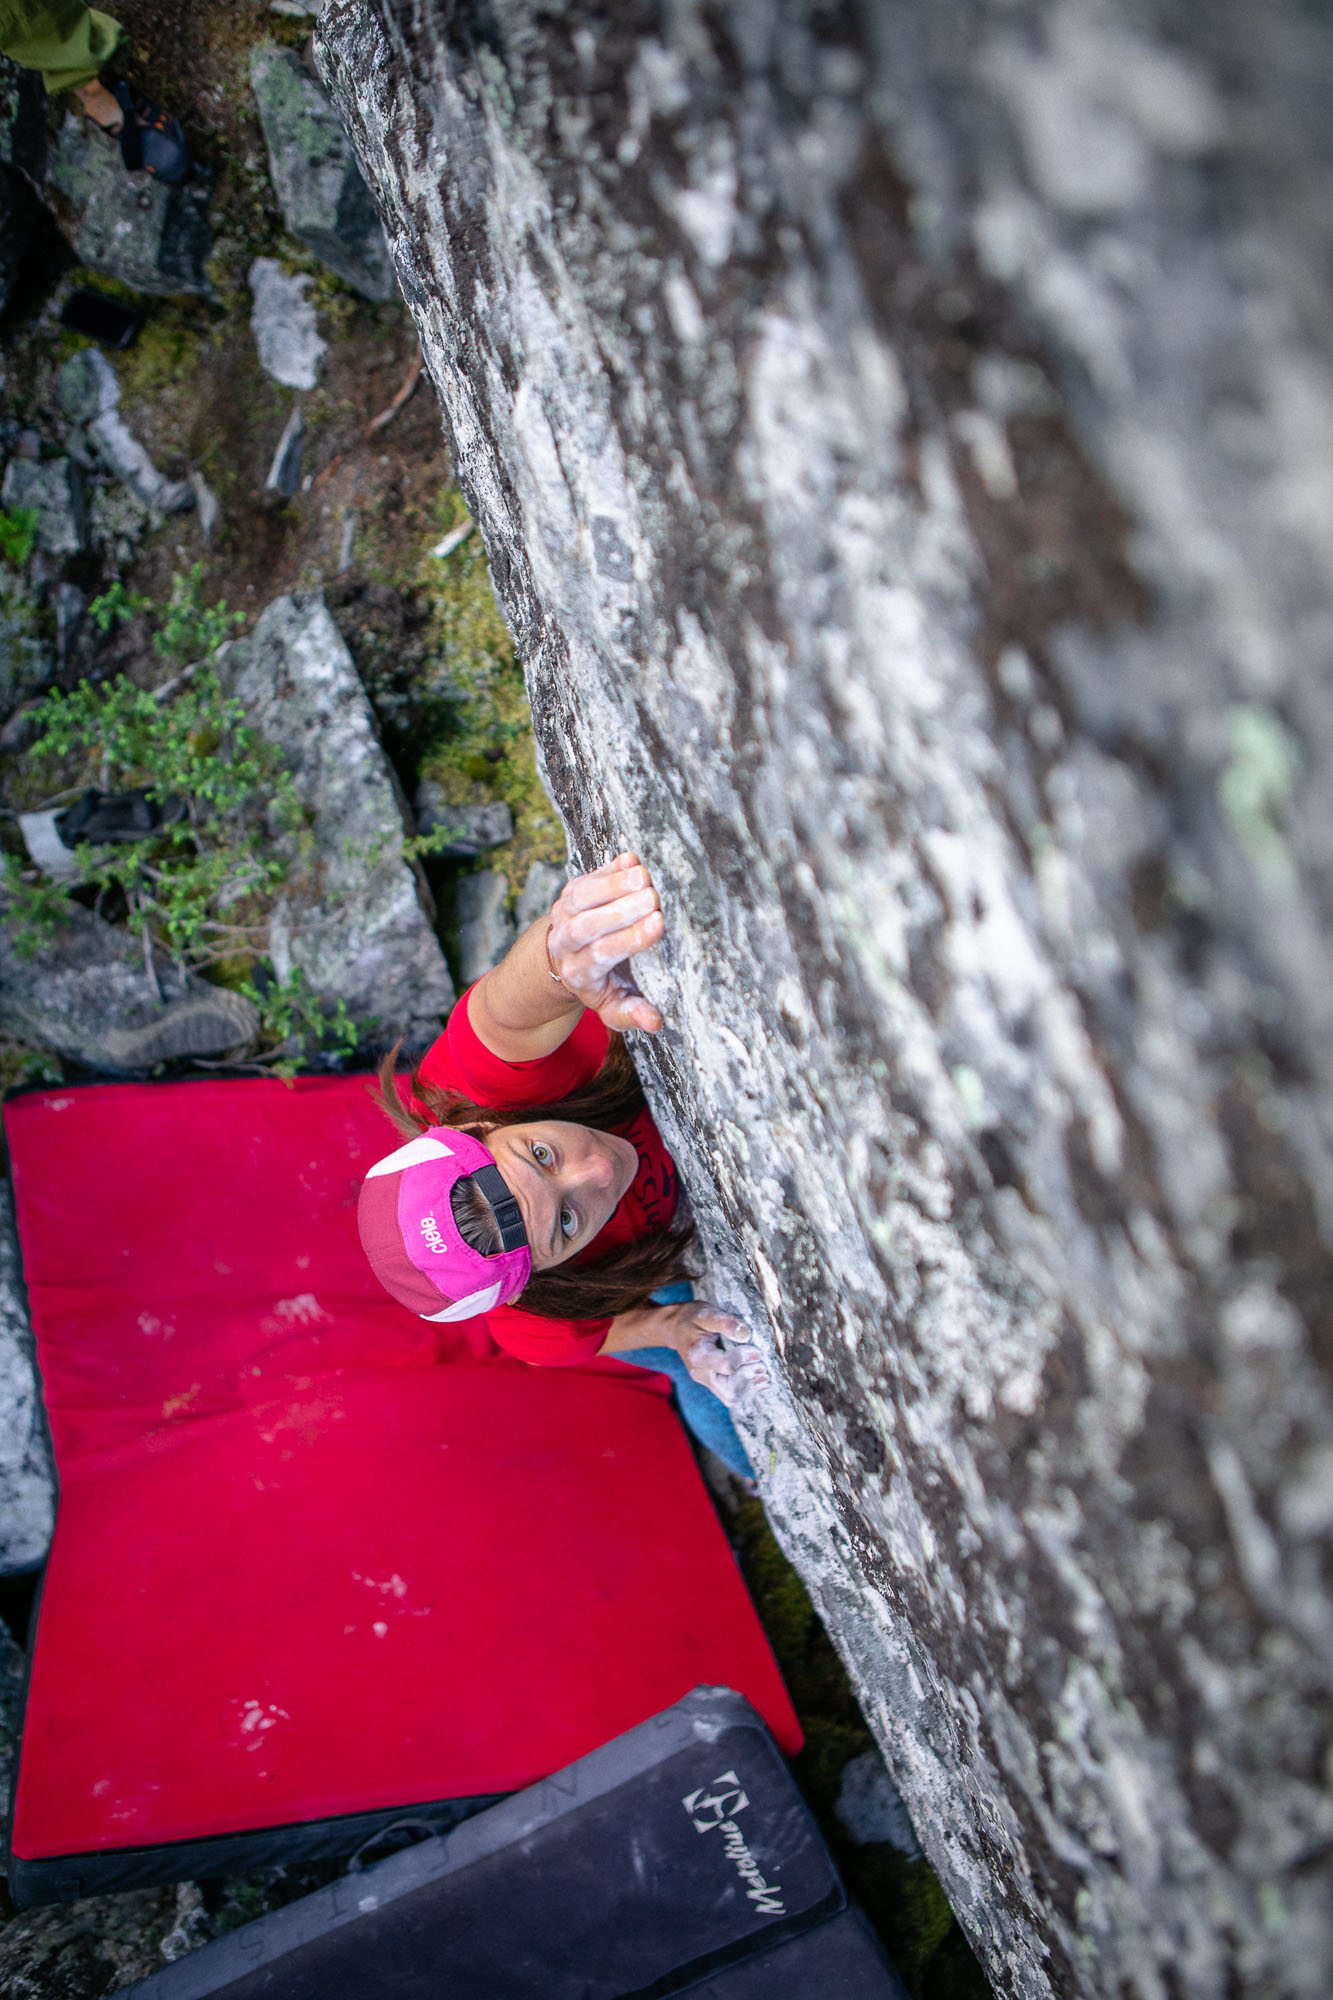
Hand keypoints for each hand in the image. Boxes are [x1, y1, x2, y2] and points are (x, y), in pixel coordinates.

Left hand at [546, 852, 665, 1033]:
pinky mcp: (569, 892)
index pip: (602, 954)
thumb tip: (654, 1021)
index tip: (658, 923)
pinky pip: (585, 878)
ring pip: (582, 897)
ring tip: (644, 875)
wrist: (564, 959)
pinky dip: (608, 869)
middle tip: (653, 897)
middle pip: (587, 925)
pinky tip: (632, 860)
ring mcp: (564, 914)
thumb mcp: (612, 1005)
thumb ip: (631, 1013)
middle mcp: (566, 943)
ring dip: (612, 884)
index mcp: (579, 972)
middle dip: (620, 910)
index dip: (629, 938)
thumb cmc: (600, 983)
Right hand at [607, 1299, 770, 1406]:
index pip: (726, 1366)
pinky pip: (730, 1394)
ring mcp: (706, 1380)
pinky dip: (747, 1389)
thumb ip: (726, 1322)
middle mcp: (700, 1373)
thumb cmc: (691, 1318)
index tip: (757, 1350)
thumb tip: (746, 1334)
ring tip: (764, 1374)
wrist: (674, 1328)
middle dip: (749, 1379)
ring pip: (730, 1397)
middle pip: (728, 1391)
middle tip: (762, 1366)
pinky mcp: (712, 1382)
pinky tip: (759, 1379)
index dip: (745, 1358)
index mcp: (698, 1355)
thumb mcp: (706, 1313)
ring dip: (750, 1387)